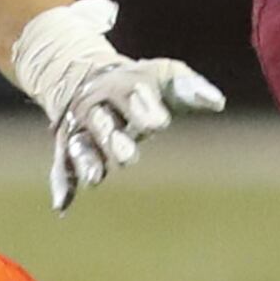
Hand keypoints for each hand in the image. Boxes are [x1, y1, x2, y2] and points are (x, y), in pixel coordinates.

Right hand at [8, 0, 227, 211]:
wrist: (87, 76)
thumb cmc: (141, 82)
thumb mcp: (165, 75)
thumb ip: (190, 88)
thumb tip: (217, 102)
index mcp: (120, 83)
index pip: (130, 94)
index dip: (143, 107)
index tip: (160, 123)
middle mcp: (94, 105)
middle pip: (101, 120)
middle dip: (113, 137)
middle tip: (129, 157)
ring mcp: (79, 128)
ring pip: (80, 145)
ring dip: (87, 161)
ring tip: (96, 179)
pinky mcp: (67, 147)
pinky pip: (61, 166)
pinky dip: (62, 184)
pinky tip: (63, 205)